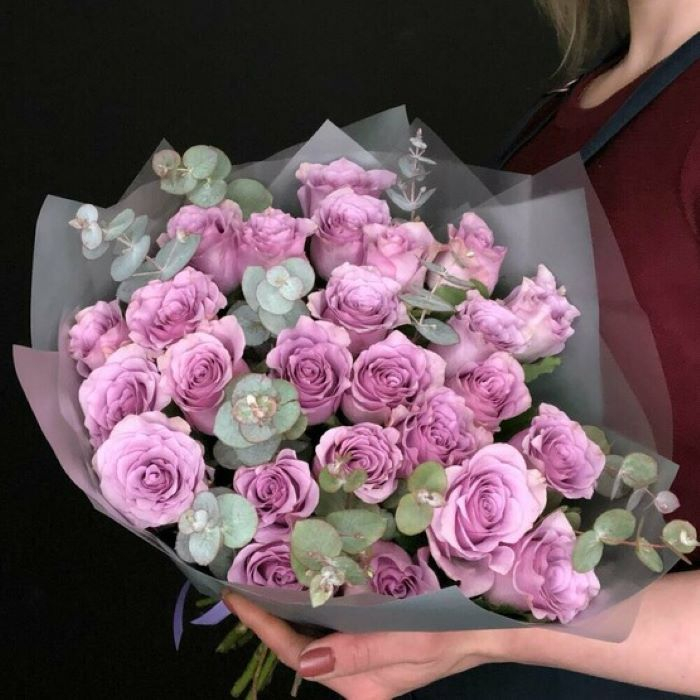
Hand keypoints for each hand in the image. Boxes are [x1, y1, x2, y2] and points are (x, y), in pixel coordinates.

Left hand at [222, 592, 505, 699]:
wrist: (488, 628)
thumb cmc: (453, 634)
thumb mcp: (411, 644)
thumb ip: (360, 652)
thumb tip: (307, 661)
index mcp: (358, 685)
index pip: (296, 654)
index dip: (262, 625)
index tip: (234, 596)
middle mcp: (354, 675)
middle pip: (298, 646)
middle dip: (268, 617)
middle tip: (241, 579)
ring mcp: (362, 658)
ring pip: (314, 634)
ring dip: (288, 608)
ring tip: (263, 575)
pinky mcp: (373, 640)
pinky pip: (333, 624)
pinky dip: (315, 603)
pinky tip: (309, 579)